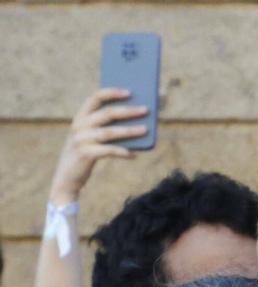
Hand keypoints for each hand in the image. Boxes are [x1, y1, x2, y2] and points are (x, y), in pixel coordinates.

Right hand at [51, 89, 150, 205]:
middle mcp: (79, 126)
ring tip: (145, 130)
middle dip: (128, 110)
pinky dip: (122, 152)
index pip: (95, 98)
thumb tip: (137, 123)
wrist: (67, 179)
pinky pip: (107, 151)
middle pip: (106, 113)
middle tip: (146, 109)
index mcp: (80, 118)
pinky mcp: (84, 154)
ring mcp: (80, 140)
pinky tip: (134, 155)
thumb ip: (108, 129)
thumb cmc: (87, 156)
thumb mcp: (94, 140)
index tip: (130, 91)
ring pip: (109, 132)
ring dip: (129, 130)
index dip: (111, 93)